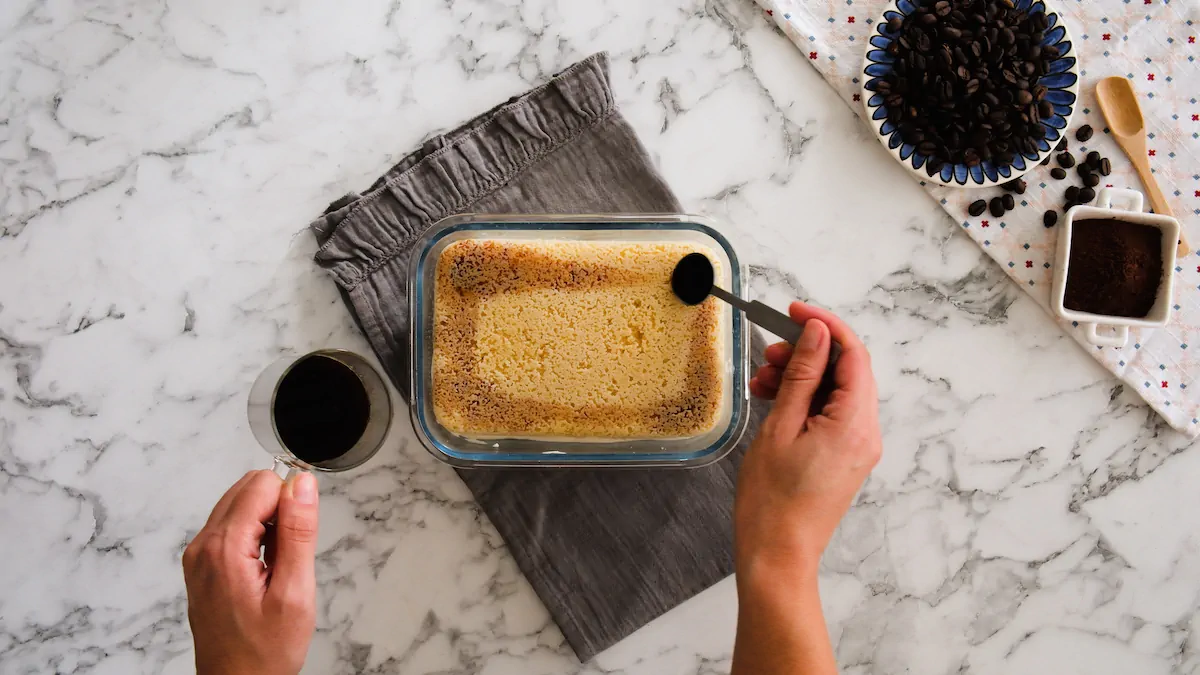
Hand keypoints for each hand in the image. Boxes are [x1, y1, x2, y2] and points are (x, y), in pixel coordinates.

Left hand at [183, 470, 319, 674]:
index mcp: (224, 549)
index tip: (299, 536)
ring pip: (240, 504)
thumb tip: (302, 485)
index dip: (291, 502)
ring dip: (267, 523)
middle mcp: (203, 546)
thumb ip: (299, 531)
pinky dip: (254, 537)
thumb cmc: (264, 652)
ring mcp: (198, 555)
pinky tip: (265, 569)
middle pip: (248, 488)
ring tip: (277, 566)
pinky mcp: (202, 564)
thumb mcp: (294, 592)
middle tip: (289, 554)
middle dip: (278, 509)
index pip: (262, 485)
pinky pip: (231, 527)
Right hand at [737, 302, 881, 577]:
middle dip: (807, 353)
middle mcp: (866, 433)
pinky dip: (805, 399)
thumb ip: (802, 375)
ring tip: (763, 381)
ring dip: (802, 376)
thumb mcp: (781, 426)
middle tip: (769, 353)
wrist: (776, 553)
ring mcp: (858, 445)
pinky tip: (773, 399)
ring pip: (836, 390)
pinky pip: (831, 412)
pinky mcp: (846, 455)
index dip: (824, 325)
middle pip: (846, 370)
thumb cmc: (772, 501)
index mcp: (855, 423)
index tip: (794, 311)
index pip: (853, 354)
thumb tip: (816, 334)